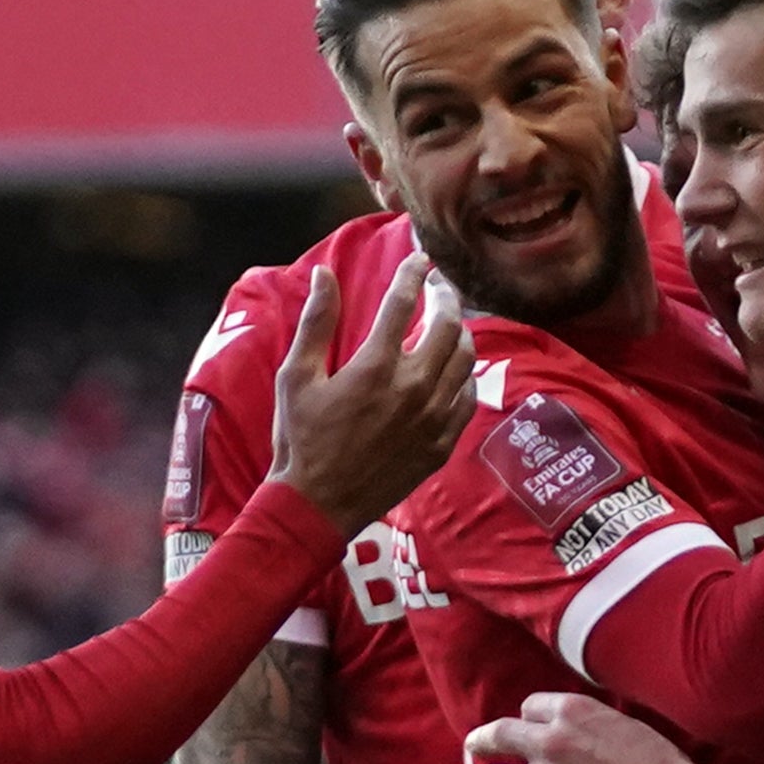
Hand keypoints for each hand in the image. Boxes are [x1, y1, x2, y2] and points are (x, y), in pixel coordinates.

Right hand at [270, 254, 473, 530]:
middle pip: (448, 325)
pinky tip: (453, 369)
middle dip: (446, 296)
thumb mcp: (296, 377)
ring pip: (465, 360)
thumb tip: (326, 273)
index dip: (413, 273)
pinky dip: (464, 376)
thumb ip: (315, 321)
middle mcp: (412, 388)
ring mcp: (432, 418)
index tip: (418, 258)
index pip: (404, 302)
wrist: (319, 505)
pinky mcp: (442, 444)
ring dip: (461, 332)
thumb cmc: (301, 439)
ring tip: (450, 322)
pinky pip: (467, 398)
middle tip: (439, 286)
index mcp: (375, 366)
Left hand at [457, 691, 711, 763]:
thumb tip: (585, 730)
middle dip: (482, 741)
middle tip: (473, 747)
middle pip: (499, 735)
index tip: (524, 729)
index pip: (530, 708)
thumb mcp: (628, 725)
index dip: (526, 719)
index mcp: (573, 712)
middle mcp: (551, 741)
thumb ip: (597, 725)